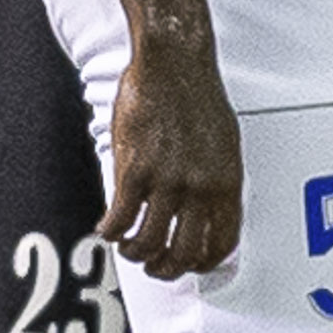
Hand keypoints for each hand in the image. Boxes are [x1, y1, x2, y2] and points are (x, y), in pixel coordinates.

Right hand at [100, 26, 241, 280]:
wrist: (172, 64)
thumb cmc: (196, 97)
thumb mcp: (222, 144)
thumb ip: (215, 179)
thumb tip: (208, 207)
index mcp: (226, 183)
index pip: (221, 243)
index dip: (202, 263)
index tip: (188, 264)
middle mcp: (199, 188)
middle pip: (185, 252)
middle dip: (167, 268)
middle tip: (154, 265)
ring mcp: (166, 181)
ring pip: (150, 242)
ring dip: (135, 253)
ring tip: (127, 248)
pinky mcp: (133, 170)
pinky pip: (120, 218)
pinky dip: (110, 231)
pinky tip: (107, 227)